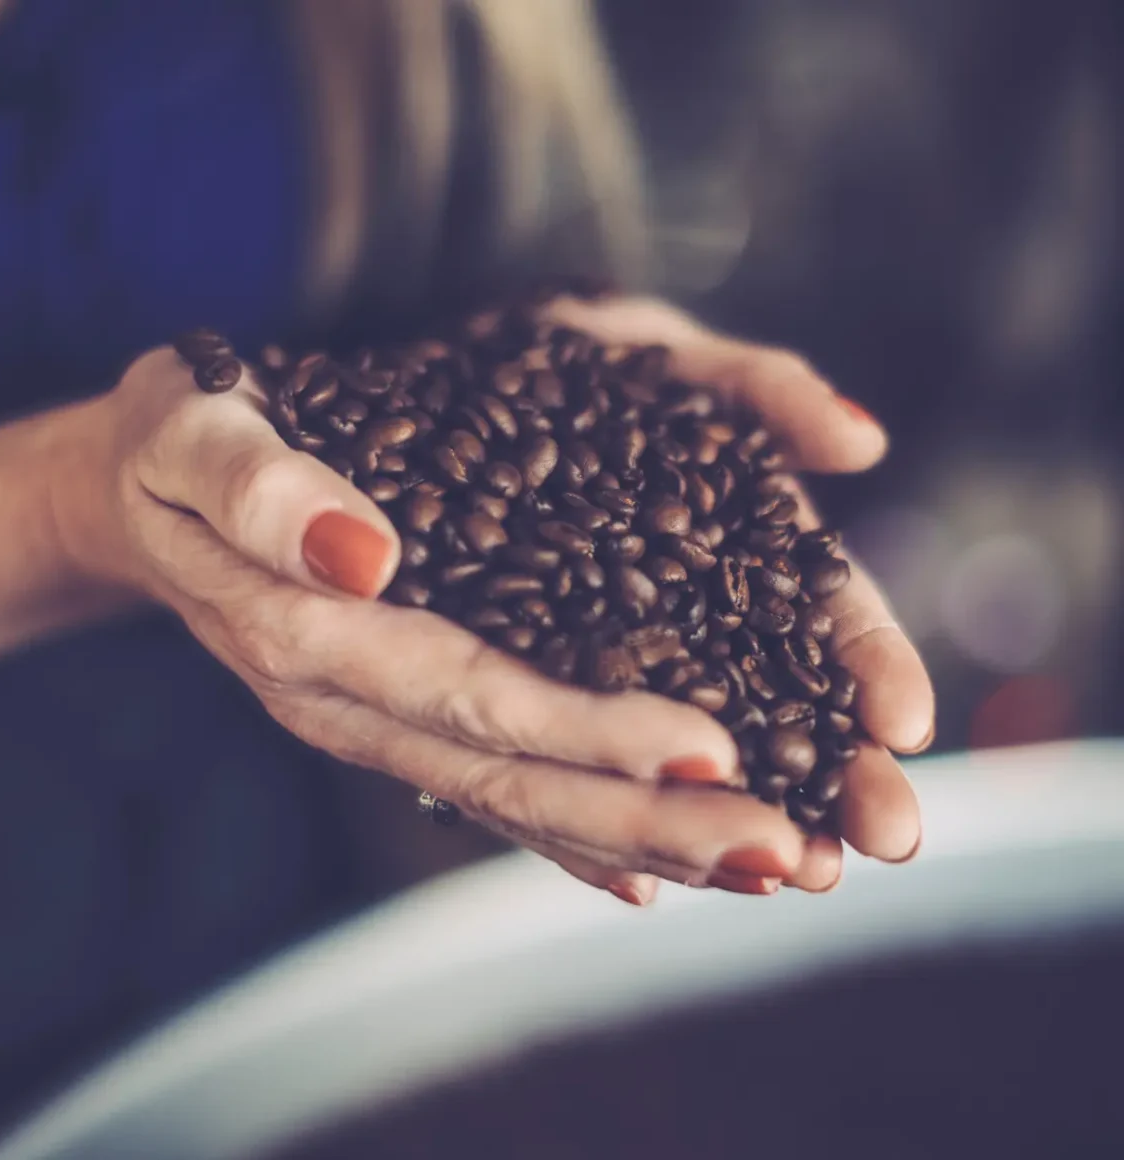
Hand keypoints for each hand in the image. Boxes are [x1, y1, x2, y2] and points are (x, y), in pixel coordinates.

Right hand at [59, 298, 929, 907]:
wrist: (141, 493)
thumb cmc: (183, 439)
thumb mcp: (193, 426)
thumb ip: (258, 486)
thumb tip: (361, 552)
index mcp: (314, 627)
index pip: (466, 691)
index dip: (582, 730)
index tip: (707, 750)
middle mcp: (353, 699)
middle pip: (512, 776)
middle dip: (650, 816)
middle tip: (785, 853)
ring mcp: (374, 721)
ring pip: (515, 801)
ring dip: (642, 841)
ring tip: (769, 868)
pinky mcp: (392, 719)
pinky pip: (488, 791)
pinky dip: (571, 840)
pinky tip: (650, 877)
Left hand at [541, 293, 933, 897]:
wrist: (436, 381)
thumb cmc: (562, 357)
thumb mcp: (662, 360)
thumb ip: (758, 392)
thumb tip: (862, 439)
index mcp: (723, 545)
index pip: (813, 608)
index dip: (865, 661)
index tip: (905, 720)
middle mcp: (670, 618)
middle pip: (762, 698)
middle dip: (828, 766)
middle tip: (888, 835)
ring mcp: (590, 662)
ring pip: (668, 748)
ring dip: (729, 812)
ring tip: (784, 870)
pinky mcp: (502, 687)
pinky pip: (560, 758)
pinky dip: (599, 818)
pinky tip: (640, 881)